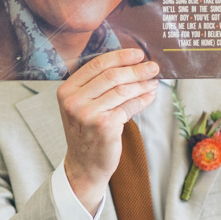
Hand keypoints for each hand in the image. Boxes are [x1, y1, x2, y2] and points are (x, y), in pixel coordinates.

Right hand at [58, 49, 158, 213]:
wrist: (84, 165)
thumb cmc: (86, 133)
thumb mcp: (82, 106)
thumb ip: (97, 86)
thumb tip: (130, 65)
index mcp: (66, 90)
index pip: (96, 65)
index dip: (120, 57)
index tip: (138, 54)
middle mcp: (74, 101)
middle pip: (111, 75)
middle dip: (136, 69)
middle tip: (153, 67)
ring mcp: (88, 114)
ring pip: (122, 90)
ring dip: (142, 84)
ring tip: (154, 81)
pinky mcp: (104, 125)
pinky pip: (129, 106)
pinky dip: (142, 100)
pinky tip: (150, 96)